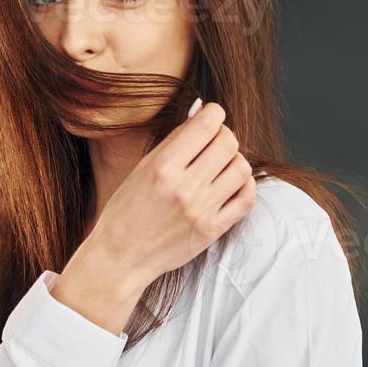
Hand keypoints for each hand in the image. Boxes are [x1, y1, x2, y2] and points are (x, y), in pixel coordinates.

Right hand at [87, 102, 255, 288]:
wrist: (121, 257)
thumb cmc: (126, 210)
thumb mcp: (142, 168)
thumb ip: (174, 140)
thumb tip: (202, 110)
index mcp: (163, 167)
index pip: (207, 124)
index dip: (214, 113)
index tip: (210, 116)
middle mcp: (185, 188)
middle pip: (228, 143)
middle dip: (224, 135)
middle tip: (213, 142)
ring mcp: (201, 211)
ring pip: (242, 168)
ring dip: (234, 160)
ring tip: (220, 166)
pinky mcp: (212, 230)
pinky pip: (246, 199)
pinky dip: (244, 185)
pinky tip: (230, 184)